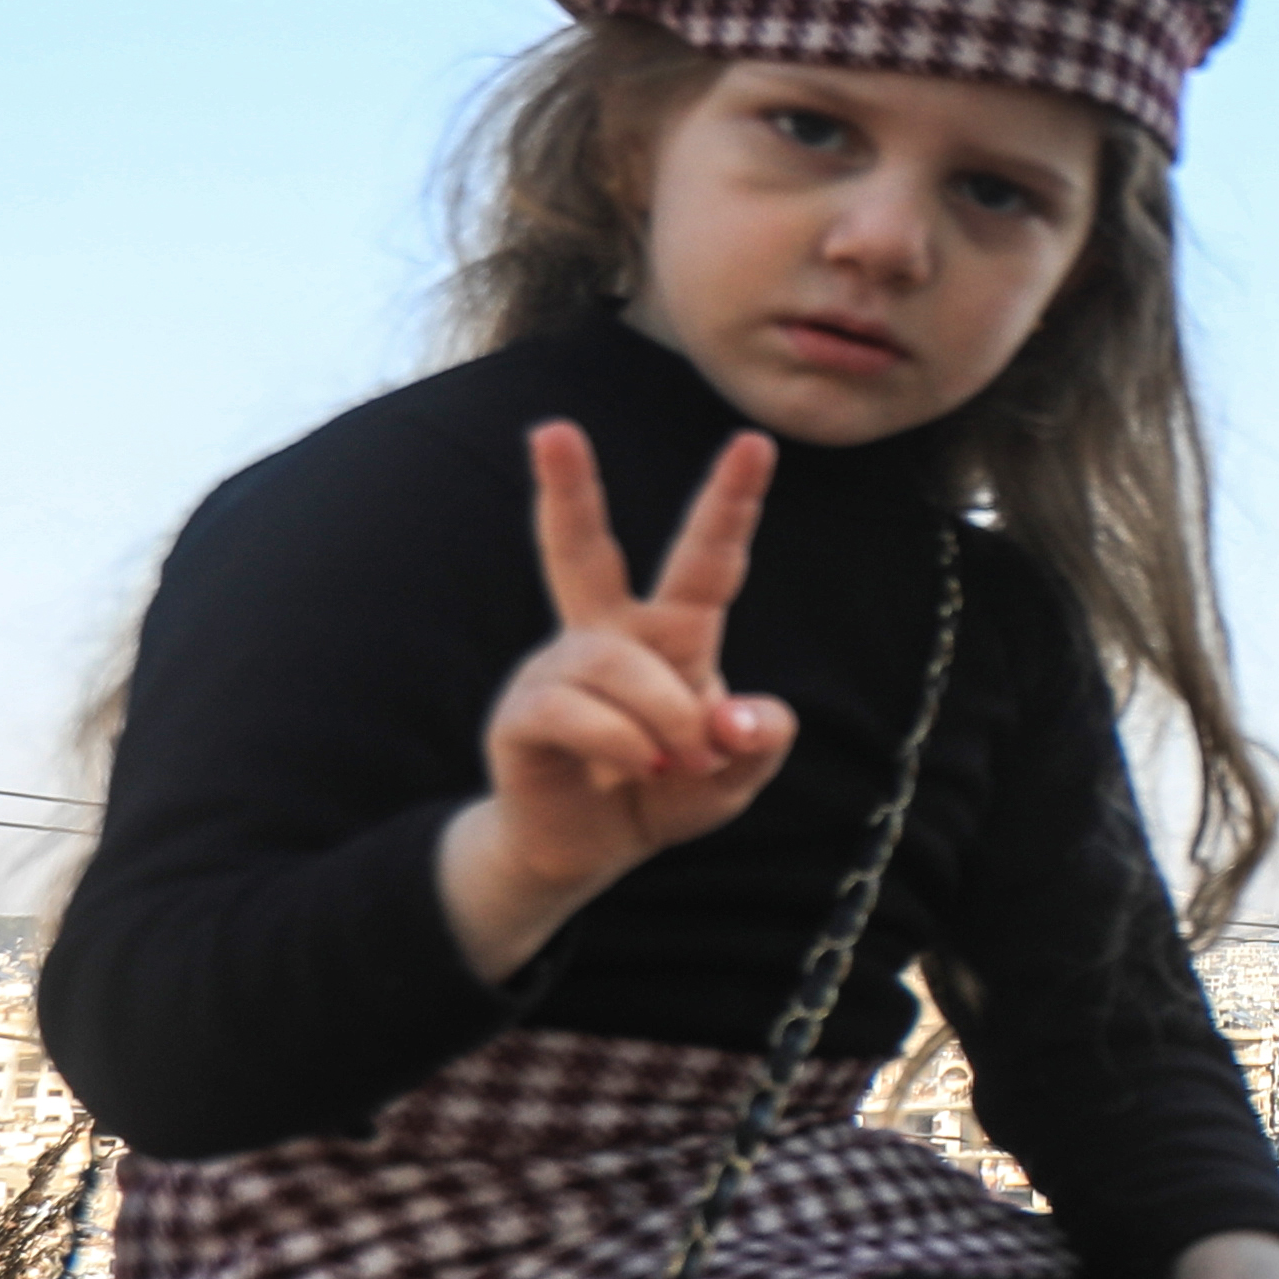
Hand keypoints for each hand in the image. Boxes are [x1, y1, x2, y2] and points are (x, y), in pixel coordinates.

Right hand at [437, 421, 797, 982]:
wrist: (590, 850)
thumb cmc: (667, 793)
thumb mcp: (735, 776)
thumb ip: (757, 742)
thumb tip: (735, 719)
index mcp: (669, 635)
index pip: (705, 560)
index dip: (730, 502)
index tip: (754, 442)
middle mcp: (606, 637)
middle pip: (582, 551)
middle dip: (567, 490)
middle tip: (551, 428)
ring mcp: (557, 670)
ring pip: (621, 668)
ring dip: (665, 723)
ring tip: (672, 763)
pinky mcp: (521, 713)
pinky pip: (577, 713)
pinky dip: (623, 747)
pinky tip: (631, 770)